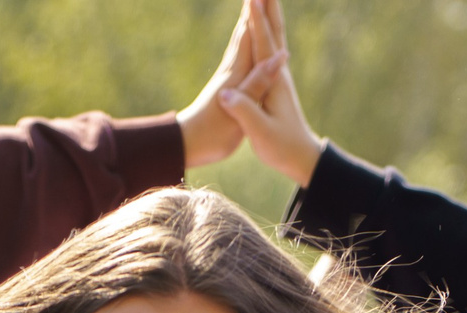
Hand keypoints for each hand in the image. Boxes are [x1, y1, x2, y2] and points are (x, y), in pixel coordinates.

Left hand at [176, 0, 268, 168]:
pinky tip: (243, 43)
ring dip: (247, 24)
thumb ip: (258, 83)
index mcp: (238, 74)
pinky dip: (242, 44)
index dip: (258, 14)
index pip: (251, 36)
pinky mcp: (224, 87)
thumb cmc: (214, 133)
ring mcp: (227, 78)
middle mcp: (231, 71)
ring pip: (240, 44)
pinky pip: (237, 57)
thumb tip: (278, 57)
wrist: (188, 144)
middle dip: (252, 12)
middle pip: (244, 34)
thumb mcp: (242, 111)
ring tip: (252, 8)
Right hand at [215, 0, 322, 188]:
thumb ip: (244, 111)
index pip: (263, 43)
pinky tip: (264, 29)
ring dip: (268, 14)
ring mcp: (279, 77)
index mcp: (273, 82)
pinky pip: (271, 49)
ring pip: (274, 37)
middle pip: (273, 31)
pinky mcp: (276, 83)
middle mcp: (279, 73)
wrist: (302, 158)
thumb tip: (226, 95)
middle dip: (267, 6)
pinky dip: (267, 32)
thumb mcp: (260, 132)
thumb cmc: (282, 148)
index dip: (255, 20)